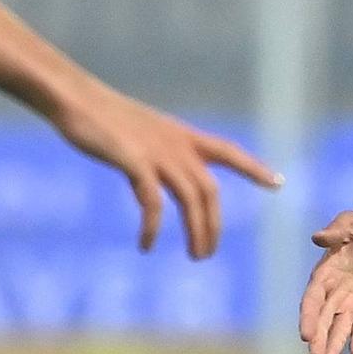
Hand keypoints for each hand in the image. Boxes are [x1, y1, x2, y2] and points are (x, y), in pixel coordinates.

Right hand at [52, 83, 279, 258]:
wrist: (74, 97)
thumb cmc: (100, 115)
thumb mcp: (138, 132)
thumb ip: (154, 151)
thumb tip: (155, 172)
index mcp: (180, 135)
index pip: (228, 151)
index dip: (253, 167)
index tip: (278, 182)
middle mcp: (176, 144)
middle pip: (209, 189)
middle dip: (214, 224)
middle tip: (206, 253)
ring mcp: (156, 152)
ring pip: (192, 198)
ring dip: (197, 231)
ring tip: (195, 256)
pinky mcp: (134, 161)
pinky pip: (152, 202)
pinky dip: (152, 227)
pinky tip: (146, 245)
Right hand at [299, 210, 352, 353]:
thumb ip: (336, 232)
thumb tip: (317, 237)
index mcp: (324, 275)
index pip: (312, 301)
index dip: (308, 318)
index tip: (306, 335)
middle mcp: (334, 295)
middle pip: (323, 321)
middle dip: (318, 340)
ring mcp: (351, 306)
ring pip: (339, 330)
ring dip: (333, 347)